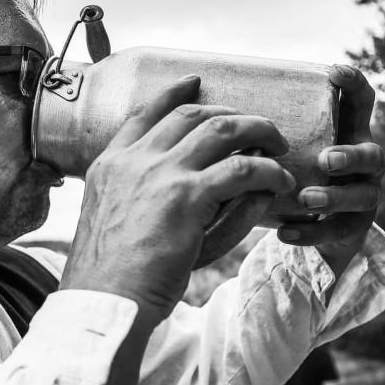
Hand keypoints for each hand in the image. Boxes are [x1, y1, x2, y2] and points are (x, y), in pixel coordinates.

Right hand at [61, 75, 295, 327]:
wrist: (104, 302)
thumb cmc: (108, 278)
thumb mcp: (108, 225)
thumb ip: (135, 201)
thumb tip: (184, 194)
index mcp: (109, 165)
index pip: (143, 113)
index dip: (172, 94)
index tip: (193, 83)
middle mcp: (134, 160)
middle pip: (192, 114)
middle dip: (232, 113)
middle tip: (257, 127)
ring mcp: (161, 174)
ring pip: (223, 130)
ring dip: (258, 132)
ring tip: (278, 148)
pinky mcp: (189, 197)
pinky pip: (243, 169)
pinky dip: (268, 171)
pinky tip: (279, 184)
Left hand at [276, 64, 383, 276]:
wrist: (312, 227)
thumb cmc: (295, 172)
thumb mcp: (291, 147)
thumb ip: (273, 126)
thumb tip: (210, 88)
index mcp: (348, 133)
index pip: (360, 103)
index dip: (354, 85)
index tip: (334, 72)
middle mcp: (364, 162)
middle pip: (372, 154)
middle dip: (350, 156)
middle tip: (324, 160)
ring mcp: (363, 196)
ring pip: (362, 196)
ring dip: (334, 196)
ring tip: (306, 199)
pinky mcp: (354, 228)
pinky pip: (338, 231)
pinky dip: (312, 232)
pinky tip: (285, 233)